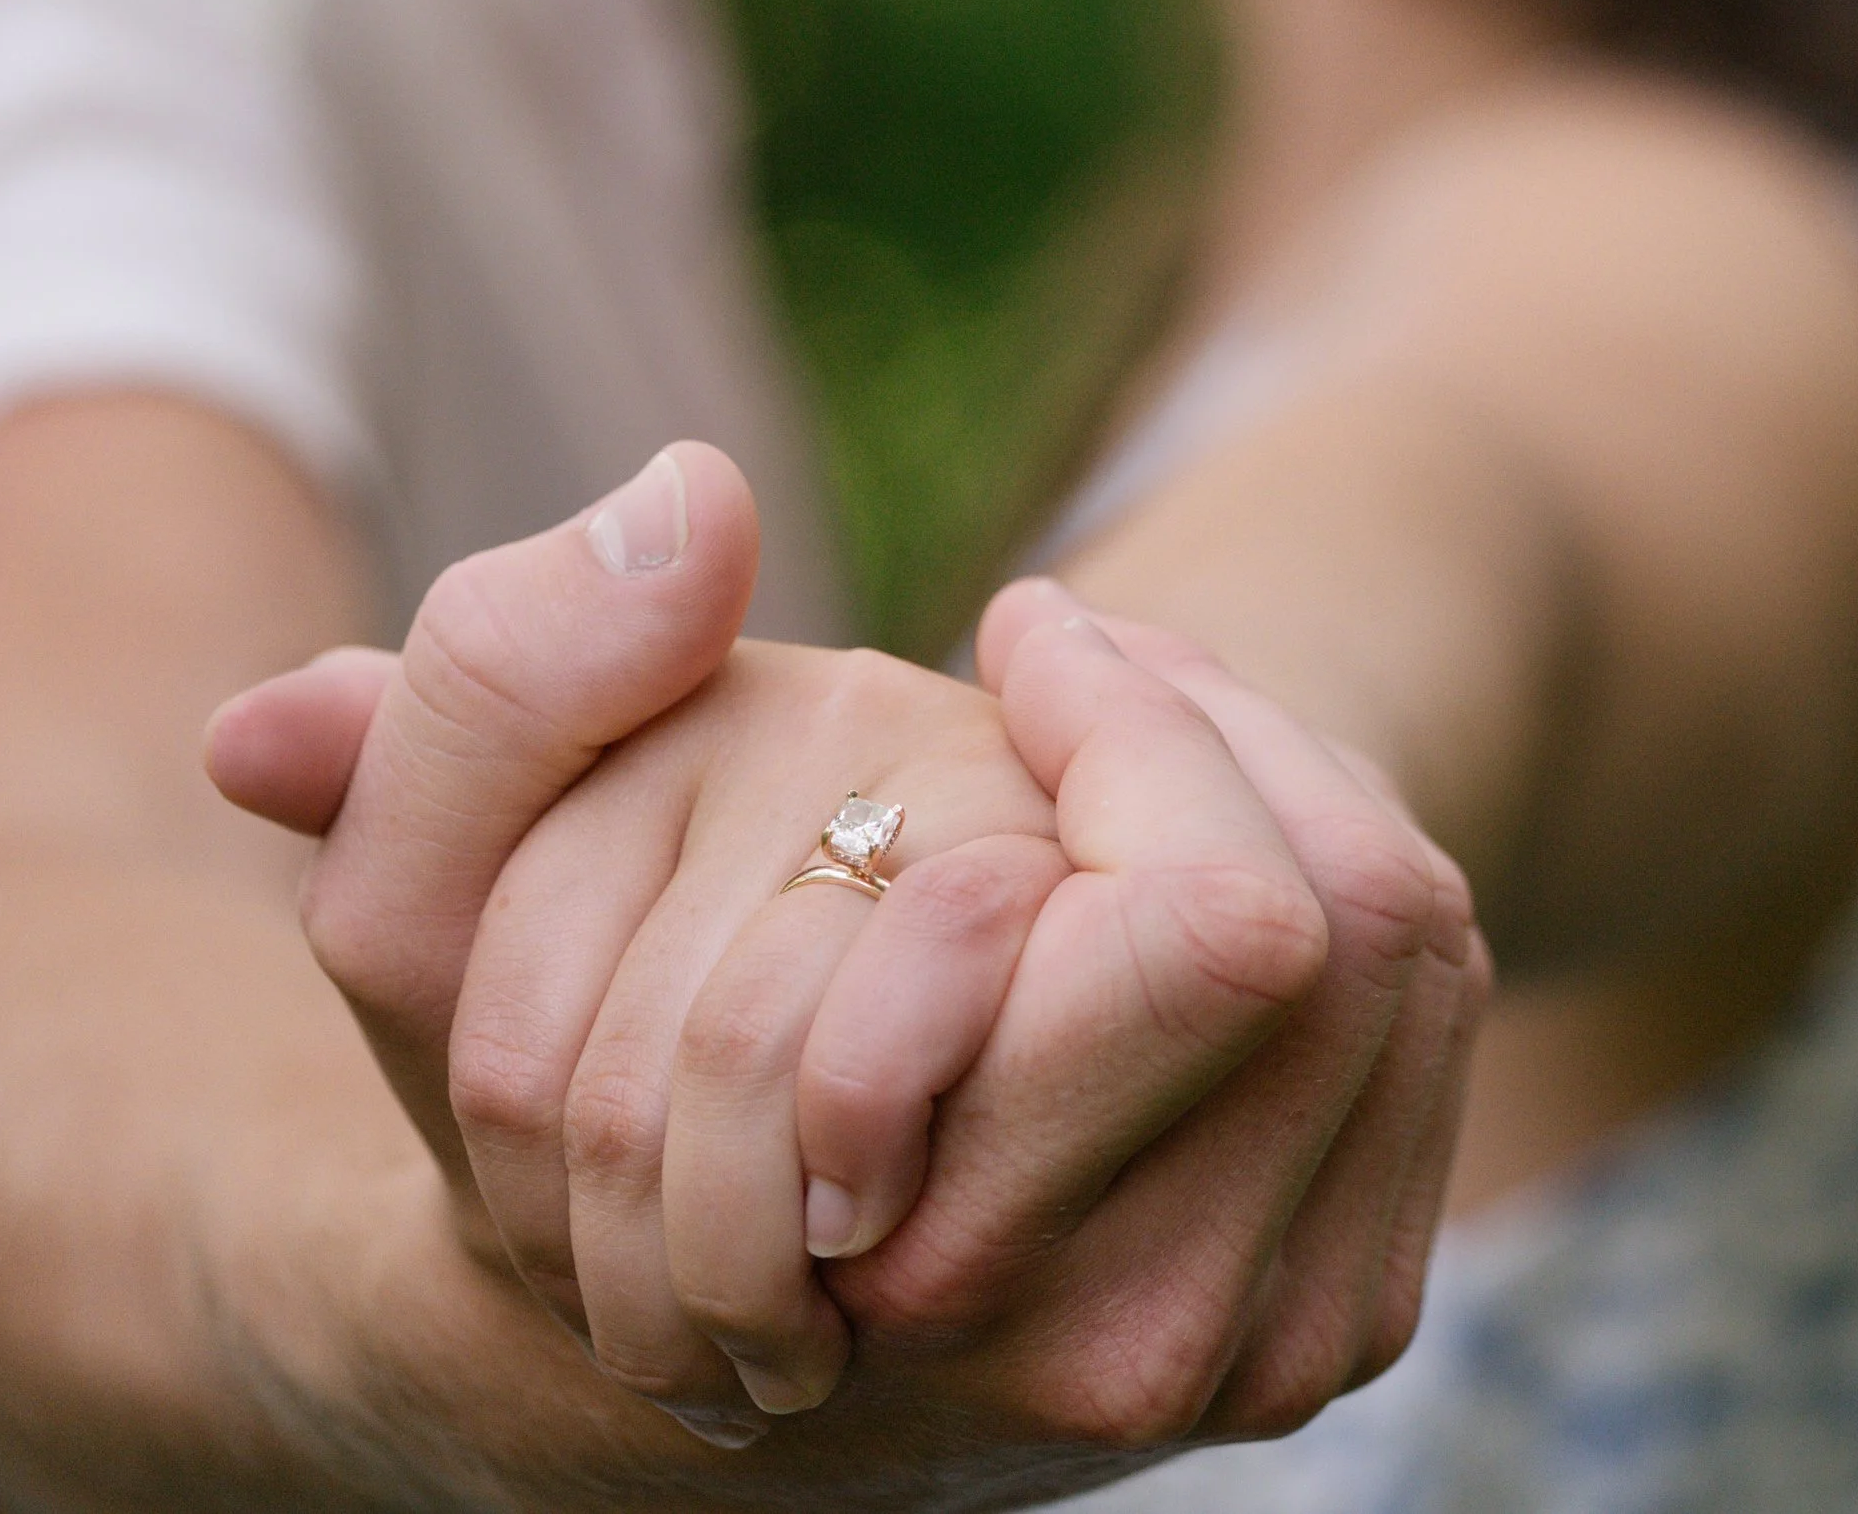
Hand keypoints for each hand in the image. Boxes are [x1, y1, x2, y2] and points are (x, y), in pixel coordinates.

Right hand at [213, 448, 1488, 1487]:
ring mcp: (1255, 1351)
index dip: (1139, 727)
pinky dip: (1325, 868)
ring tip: (1110, 728)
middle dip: (1214, 731)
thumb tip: (694, 506)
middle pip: (1346, 922)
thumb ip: (507, 692)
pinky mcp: (1334, 1315)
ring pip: (1401, 949)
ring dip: (1273, 777)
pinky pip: (1423, 1016)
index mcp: (926, 1246)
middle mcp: (1122, 1342)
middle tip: (1066, 665)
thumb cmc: (557, 1087)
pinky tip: (1170, 836)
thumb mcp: (435, 900)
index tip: (1018, 642)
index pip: (1235, 921)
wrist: (678, 1316)